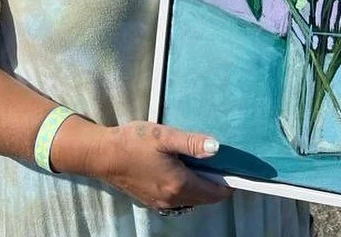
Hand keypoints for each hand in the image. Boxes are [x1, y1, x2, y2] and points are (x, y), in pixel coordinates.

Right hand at [96, 121, 232, 210]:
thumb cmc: (133, 142)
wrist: (103, 155)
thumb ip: (191, 142)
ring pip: (191, 200)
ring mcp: (160, 203)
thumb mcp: (164, 136)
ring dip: (202, 188)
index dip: (228, 184)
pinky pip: (178, 200)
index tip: (237, 170)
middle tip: (224, 165)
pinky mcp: (151, 200)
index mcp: (179, 184)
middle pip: (204, 198)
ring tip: (206, 166)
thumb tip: (216, 148)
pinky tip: (185, 172)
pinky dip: (188, 190)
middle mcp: (172, 199)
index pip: (214, 192)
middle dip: (217, 186)